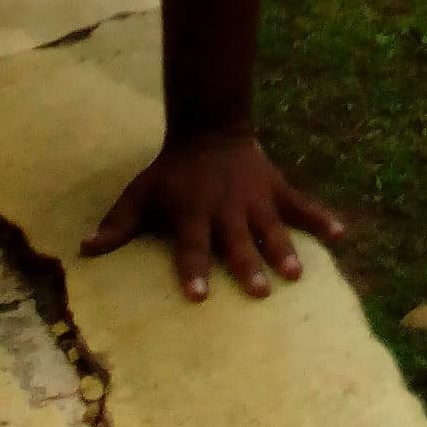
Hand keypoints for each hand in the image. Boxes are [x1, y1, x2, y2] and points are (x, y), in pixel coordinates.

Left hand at [83, 128, 343, 303]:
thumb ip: (118, 224)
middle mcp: (225, 210)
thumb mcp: (141, 194)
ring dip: (283, 250)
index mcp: (192, 214)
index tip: (198, 295)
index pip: (191, 247)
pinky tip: (341, 234)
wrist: (208, 131)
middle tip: (258, 292)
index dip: (193, 269)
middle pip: (236, 242)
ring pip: (270, 228)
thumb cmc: (171, 173)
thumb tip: (85, 249)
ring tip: (295, 274)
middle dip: (246, 266)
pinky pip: (301, 205)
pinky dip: (321, 218)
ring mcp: (254, 200)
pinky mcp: (275, 190)